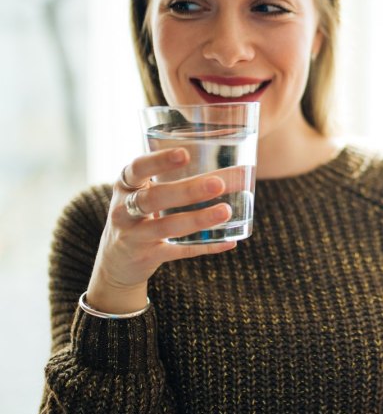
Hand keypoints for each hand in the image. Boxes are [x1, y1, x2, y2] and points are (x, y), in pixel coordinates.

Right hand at [85, 147, 235, 313]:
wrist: (116, 260)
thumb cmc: (139, 214)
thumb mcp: (143, 192)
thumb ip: (174, 178)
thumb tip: (235, 170)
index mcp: (126, 185)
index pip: (138, 168)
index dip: (160, 160)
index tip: (185, 154)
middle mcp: (123, 210)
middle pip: (154, 198)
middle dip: (187, 190)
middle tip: (218, 183)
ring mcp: (134, 236)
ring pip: (166, 226)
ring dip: (198, 218)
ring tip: (226, 211)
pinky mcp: (147, 257)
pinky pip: (179, 251)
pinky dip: (205, 246)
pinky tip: (229, 241)